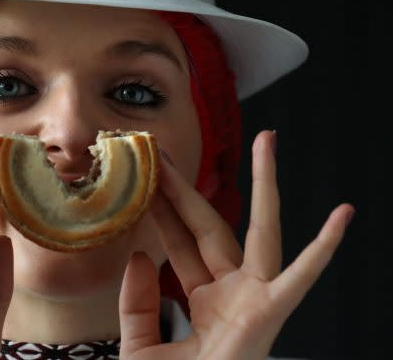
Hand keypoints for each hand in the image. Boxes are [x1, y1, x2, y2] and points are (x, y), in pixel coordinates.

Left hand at [119, 130, 353, 359]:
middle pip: (209, 227)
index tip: (143, 177)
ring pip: (260, 232)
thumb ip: (137, 306)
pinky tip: (342, 214)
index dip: (161, 211)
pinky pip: (300, 279)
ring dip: (265, 186)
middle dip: (185, 189)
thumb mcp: (141, 351)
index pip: (179, 244)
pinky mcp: (272, 316)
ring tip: (267, 140)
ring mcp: (256, 301)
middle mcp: (233, 294)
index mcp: (204, 301)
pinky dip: (322, 249)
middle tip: (162, 150)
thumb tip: (138, 256)